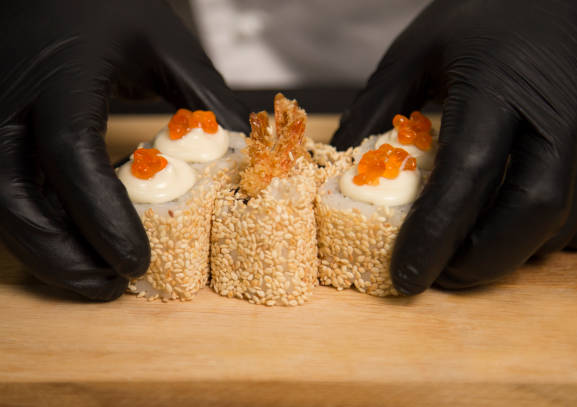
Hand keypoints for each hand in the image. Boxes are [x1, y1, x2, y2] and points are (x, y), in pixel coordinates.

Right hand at [0, 0, 248, 299]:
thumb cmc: (103, 4)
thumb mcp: (163, 40)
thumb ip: (203, 94)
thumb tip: (241, 148)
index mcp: (59, 76)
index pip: (70, 154)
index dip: (101, 216)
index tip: (135, 262)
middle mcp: (10, 102)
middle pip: (14, 197)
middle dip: (60, 255)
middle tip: (109, 287)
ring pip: (1, 203)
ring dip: (45, 251)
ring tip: (94, 279)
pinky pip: (3, 191)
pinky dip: (38, 227)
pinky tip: (74, 245)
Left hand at [332, 0, 576, 293]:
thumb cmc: (487, 18)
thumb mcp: (419, 50)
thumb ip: (379, 104)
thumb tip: (343, 161)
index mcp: (501, 82)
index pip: (468, 173)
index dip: (435, 234)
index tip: (406, 274)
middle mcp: (561, 112)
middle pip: (532, 210)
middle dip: (482, 259)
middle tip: (441, 274)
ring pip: (565, 222)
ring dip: (513, 251)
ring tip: (470, 250)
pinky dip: (549, 238)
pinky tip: (514, 226)